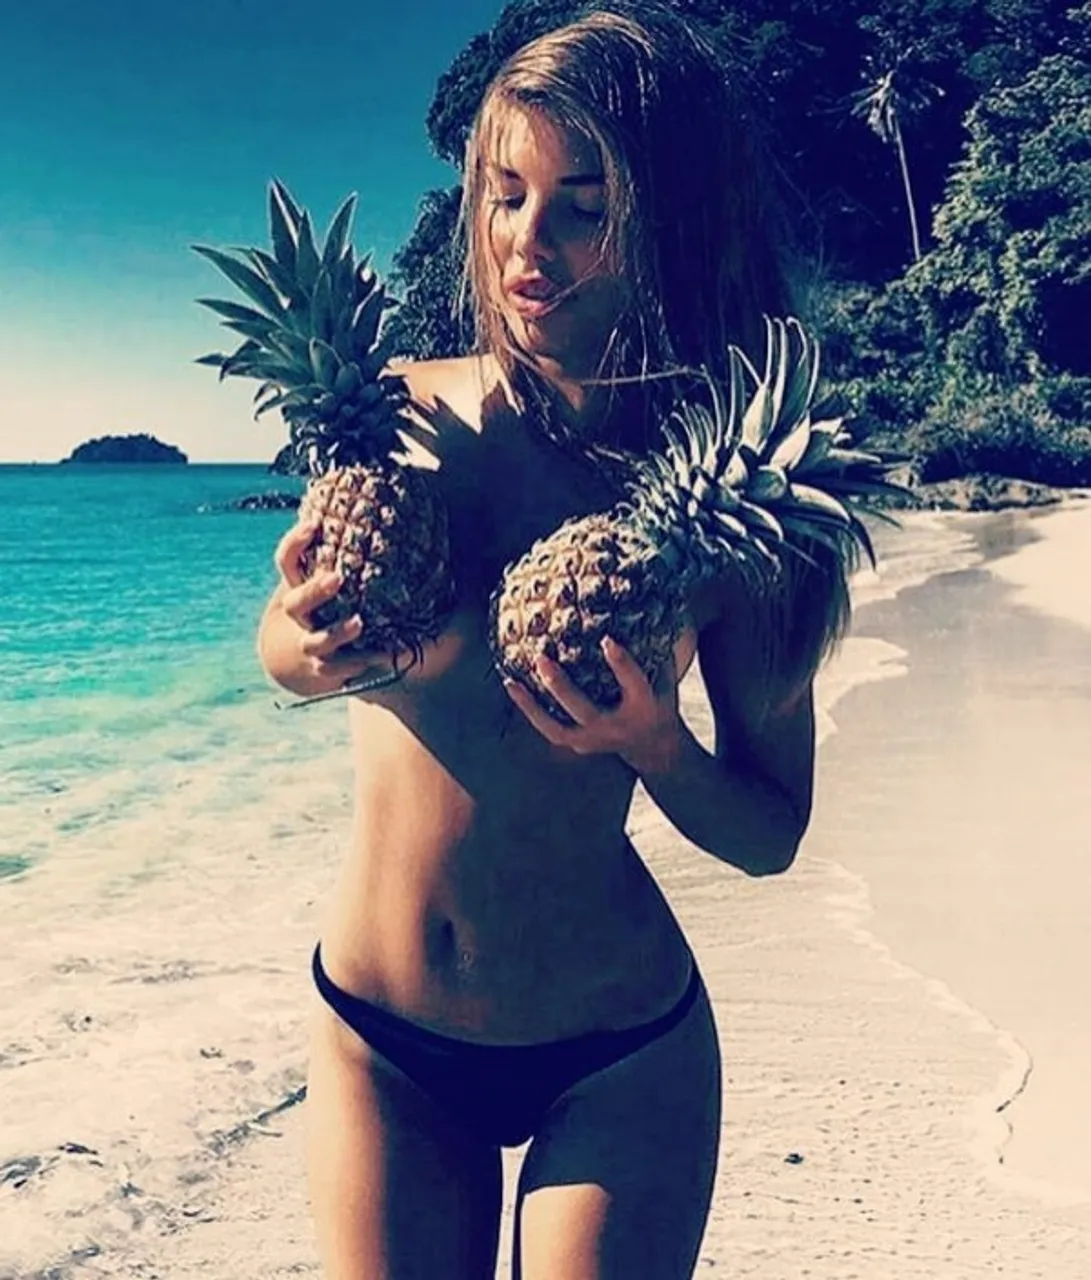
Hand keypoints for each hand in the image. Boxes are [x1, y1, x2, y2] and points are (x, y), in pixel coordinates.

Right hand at [263, 518, 382, 696]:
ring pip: (318, 642)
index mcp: (298, 589)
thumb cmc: (323, 606)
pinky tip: (383, 654)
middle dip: (315, 590)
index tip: (313, 524)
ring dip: (338, 633)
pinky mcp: (326, 669)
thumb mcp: (323, 579)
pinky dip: (360, 661)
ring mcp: (311, 644)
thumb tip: (380, 508)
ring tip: (360, 622)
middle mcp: (301, 617)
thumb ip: (343, 553)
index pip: (287, 562)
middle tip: (337, 578)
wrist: (299, 660)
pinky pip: (340, 669)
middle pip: (296, 603)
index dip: (295, 543)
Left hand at [503, 636, 684, 771]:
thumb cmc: (657, 700)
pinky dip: (529, 710)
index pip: (633, 684)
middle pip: (585, 710)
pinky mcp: (579, 744)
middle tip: (542, 659)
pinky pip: (549, 729)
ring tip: (513, 681)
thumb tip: (652, 606)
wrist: (653, 747)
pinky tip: (512, 686)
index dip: (621, 664)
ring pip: (559, 728)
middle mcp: (616, 728)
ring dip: (534, 705)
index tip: (606, 640)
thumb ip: (658, 650)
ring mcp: (595, 740)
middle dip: (562, 687)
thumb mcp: (665, 677)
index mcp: (643, 707)